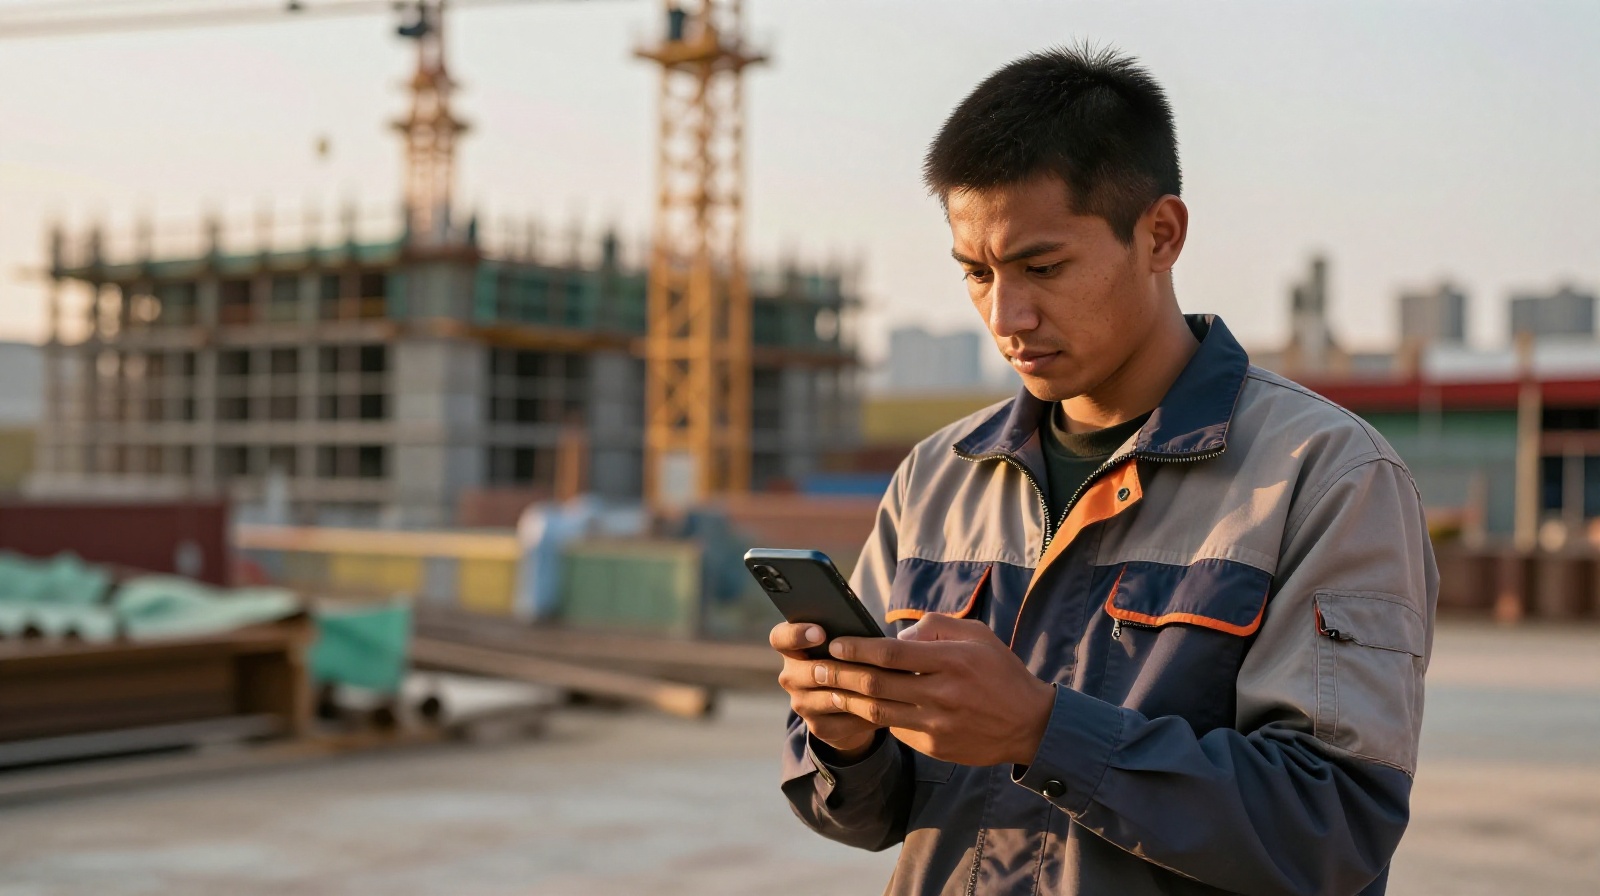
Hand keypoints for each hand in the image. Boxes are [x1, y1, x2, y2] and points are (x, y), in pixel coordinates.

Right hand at [770, 621, 880, 759]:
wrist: (850, 701)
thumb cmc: (850, 658)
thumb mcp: (846, 642)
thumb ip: (850, 633)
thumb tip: (873, 635)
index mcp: (791, 647)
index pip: (780, 638)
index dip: (797, 634)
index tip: (820, 633)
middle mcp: (790, 676)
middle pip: (807, 672)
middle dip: (838, 668)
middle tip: (862, 664)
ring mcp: (801, 704)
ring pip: (831, 698)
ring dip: (860, 691)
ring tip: (888, 685)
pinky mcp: (818, 727)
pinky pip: (846, 720)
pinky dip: (869, 712)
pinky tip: (889, 705)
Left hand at [818, 613, 1055, 766]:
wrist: (1029, 724)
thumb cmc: (1000, 671)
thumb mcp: (976, 634)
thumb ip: (934, 627)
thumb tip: (896, 637)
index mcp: (951, 661)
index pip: (891, 654)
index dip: (857, 648)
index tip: (835, 643)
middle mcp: (941, 694)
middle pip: (876, 684)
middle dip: (839, 674)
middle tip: (816, 666)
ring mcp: (937, 724)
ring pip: (878, 711)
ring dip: (847, 699)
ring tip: (825, 687)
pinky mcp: (935, 746)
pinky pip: (896, 729)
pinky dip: (875, 716)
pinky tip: (858, 706)